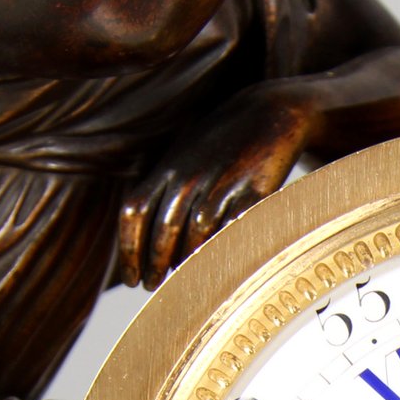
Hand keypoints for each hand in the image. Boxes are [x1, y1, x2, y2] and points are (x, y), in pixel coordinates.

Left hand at [120, 82, 317, 288]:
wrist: (271, 112)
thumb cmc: (223, 142)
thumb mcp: (184, 157)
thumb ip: (164, 189)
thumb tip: (147, 233)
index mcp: (167, 168)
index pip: (134, 212)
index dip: (128, 250)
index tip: (130, 278)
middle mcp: (189, 176)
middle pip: (162, 229)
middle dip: (154, 265)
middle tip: (152, 287)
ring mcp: (220, 184)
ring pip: (195, 234)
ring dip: (185, 264)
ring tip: (182, 283)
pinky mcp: (253, 191)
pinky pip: (231, 229)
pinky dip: (220, 251)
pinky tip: (215, 267)